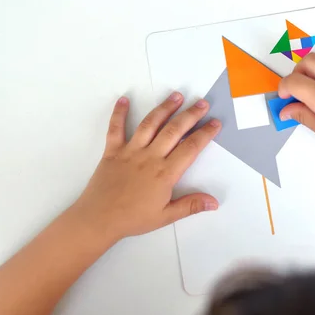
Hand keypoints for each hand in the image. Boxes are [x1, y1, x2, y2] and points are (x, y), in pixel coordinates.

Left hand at [70, 93, 221, 242]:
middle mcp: (150, 157)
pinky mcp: (113, 151)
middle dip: (190, 115)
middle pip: (174, 130)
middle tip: (202, 103)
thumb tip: (214, 202)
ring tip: (176, 95)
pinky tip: (124, 100)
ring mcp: (130, 151)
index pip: (191, 148)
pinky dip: (119, 113)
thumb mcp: (166, 216)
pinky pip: (116, 128)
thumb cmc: (133, 219)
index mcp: (165, 173)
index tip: (215, 123)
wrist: (98, 219)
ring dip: (164, 108)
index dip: (205, 134)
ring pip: (150, 124)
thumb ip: (191, 205)